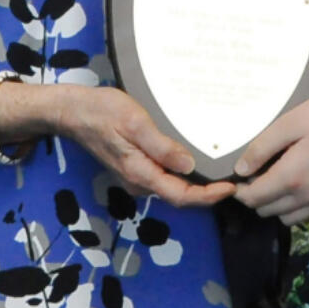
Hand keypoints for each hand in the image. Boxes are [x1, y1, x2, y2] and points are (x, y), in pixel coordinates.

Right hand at [55, 85, 234, 207]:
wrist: (73, 111)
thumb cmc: (103, 112)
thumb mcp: (135, 123)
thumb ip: (161, 147)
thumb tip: (190, 166)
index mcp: (140, 173)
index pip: (180, 195)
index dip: (208, 196)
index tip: (231, 188)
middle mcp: (139, 181)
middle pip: (179, 195)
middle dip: (207, 193)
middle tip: (235, 180)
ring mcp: (136, 175)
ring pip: (172, 187)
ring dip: (196, 185)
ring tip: (221, 172)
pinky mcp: (134, 166)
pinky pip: (163, 177)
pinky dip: (183, 175)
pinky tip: (195, 161)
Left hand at [233, 84, 308, 223]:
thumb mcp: (292, 122)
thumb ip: (262, 148)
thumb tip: (241, 170)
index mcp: (292, 178)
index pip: (253, 198)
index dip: (239, 188)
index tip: (237, 172)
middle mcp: (306, 197)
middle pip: (266, 211)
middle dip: (255, 195)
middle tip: (256, 168)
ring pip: (285, 217)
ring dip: (273, 203)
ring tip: (275, 174)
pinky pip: (304, 214)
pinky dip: (292, 205)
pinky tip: (295, 179)